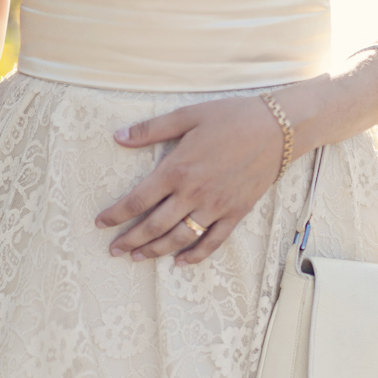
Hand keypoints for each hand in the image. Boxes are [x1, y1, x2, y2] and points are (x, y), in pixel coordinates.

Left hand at [95, 94, 284, 264]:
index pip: (137, 200)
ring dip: (156, 251)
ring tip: (138, 258)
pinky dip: (195, 256)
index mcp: (177, 169)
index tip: (100, 223)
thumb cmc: (231, 117)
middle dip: (130, 240)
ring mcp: (215, 207)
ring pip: (179, 238)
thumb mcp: (187, 116)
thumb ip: (151, 130)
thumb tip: (118, 137)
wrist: (276, 129)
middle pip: (154, 226)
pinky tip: (180, 262)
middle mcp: (193, 194)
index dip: (115, 214)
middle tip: (114, 250)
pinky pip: (212, 242)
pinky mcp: (235, 213)